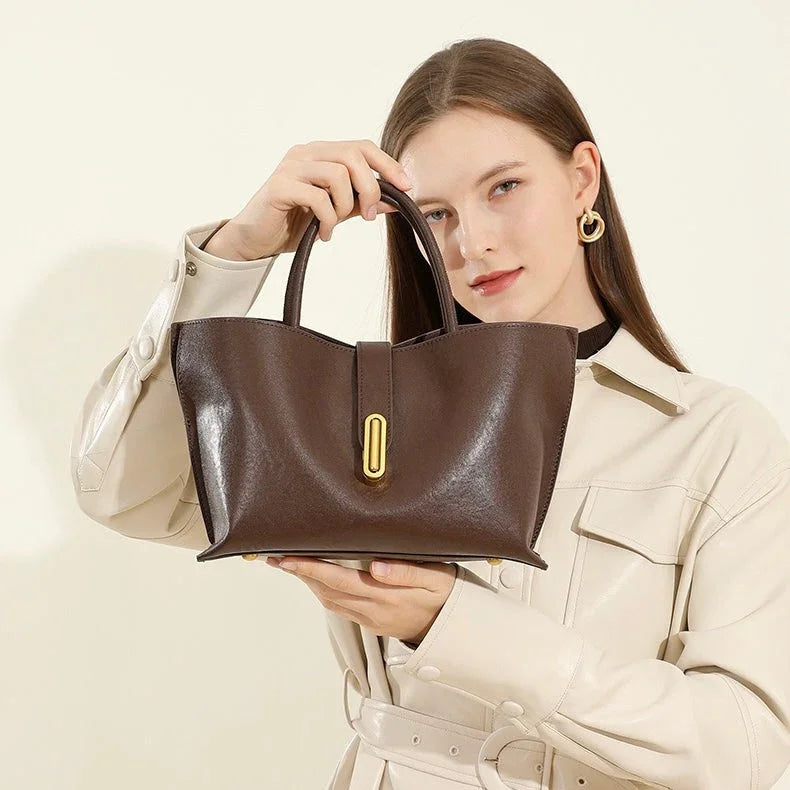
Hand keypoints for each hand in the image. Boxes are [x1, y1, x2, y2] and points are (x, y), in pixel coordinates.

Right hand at [212, 139, 411, 259]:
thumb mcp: (335, 212)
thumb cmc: (294, 223)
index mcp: (320, 154)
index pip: (361, 146)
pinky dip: (327, 219)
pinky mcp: (279, 186)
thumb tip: (396, 200)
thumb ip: (361, 203)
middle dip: (369, 188)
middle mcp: (305, 153)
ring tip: (334, 225)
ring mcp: (291, 167)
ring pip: (337, 174)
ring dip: (345, 206)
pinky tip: (322, 233)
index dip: (388, 165)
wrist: (255, 240)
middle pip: (353, 156)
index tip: (406, 188)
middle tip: (368, 216)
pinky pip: (318, 197)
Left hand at [266, 556, 456, 644]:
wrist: (455, 630)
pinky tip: (317, 580)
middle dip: (299, 574)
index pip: (338, 581)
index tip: (287, 559)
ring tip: (290, 565)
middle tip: (276, 557)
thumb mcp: (437, 579)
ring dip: (308, 583)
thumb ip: (407, 572)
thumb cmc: (446, 597)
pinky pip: (339, 607)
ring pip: (329, 601)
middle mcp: (373, 611)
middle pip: (326, 592)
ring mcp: (370, 619)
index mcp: (386, 597)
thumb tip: (376, 566)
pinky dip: (323, 591)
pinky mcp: (371, 622)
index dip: (310, 570)